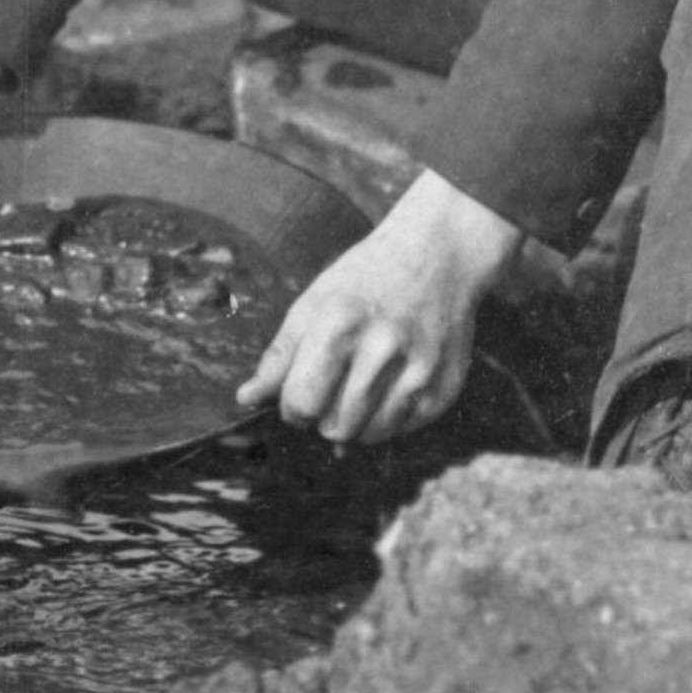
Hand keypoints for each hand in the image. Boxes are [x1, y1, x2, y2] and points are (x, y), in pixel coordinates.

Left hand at [235, 169, 523, 443]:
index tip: (297, 396)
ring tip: (359, 384)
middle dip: (322, 418)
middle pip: (334, 428)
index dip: (291, 408)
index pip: (301, 403)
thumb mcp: (313, 303)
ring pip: (368, 436)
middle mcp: (383, 349)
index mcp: (339, 324)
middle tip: (328, 390)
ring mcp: (420, 371)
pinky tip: (390, 383)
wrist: (439, 255)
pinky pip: (401, 430)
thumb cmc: (365, 279)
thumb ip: (279, 356)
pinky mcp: (446, 388)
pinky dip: (387, 417)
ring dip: (355, 421)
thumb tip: (246, 400)